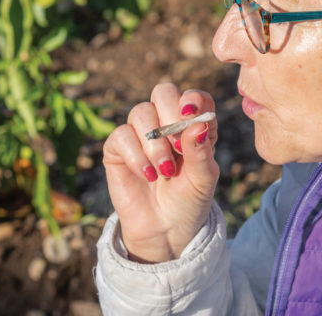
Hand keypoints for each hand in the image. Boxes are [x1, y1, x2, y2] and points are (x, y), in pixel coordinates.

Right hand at [102, 83, 218, 262]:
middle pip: (164, 92)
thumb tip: (197, 124)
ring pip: (141, 112)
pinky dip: (136, 155)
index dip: (193, 101)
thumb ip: (201, 151)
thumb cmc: (189, 201)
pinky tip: (148, 175)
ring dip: (155, 143)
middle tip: (178, 147)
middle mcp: (166, 122)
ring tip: (165, 172)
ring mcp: (141, 133)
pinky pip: (121, 135)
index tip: (192, 119)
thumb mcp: (203, 179)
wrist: (165, 230)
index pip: (194, 97)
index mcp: (193, 125)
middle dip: (171, 115)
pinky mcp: (118, 148)